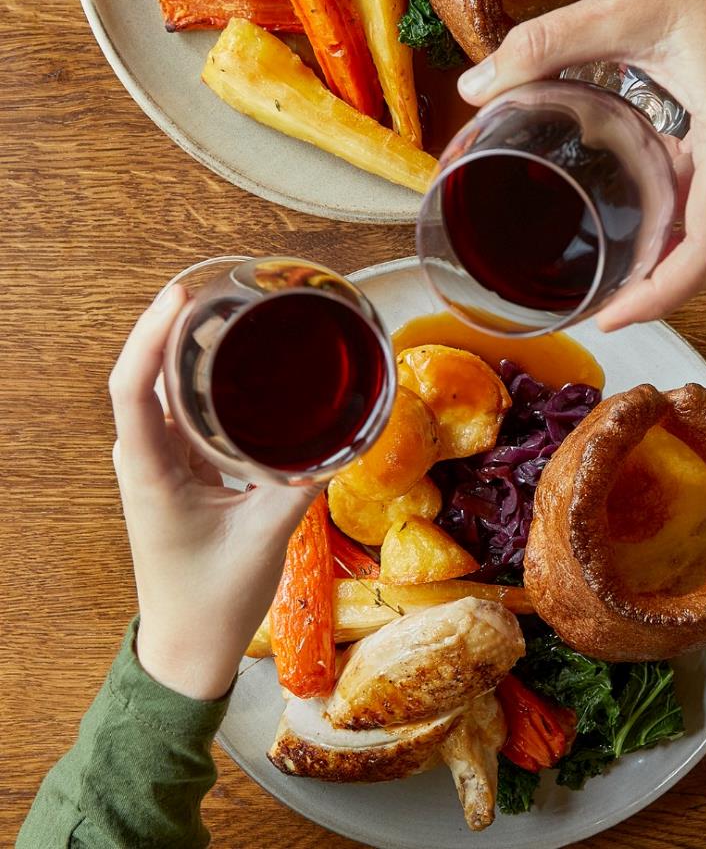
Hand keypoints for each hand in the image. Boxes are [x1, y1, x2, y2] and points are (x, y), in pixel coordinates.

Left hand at [108, 284, 313, 699]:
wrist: (188, 646)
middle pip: (143, 373)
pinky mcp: (176, 471)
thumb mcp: (266, 537)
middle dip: (172, 324)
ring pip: (161, 389)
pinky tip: (234, 365)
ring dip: (184, 348)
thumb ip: (303, 483)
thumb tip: (345, 435)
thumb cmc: (214, 600)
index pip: (132, 386)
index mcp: (151, 472)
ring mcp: (157, 463)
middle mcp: (145, 458)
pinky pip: (181, 411)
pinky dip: (199, 380)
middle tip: (219, 287)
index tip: (181, 294)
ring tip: (226, 311)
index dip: (150, 334)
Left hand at [457, 0, 705, 328]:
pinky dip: (678, 208)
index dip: (658, 298)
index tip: (610, 318)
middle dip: (656, 285)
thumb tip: (479, 85)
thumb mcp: (625, 5)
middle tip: (599, 302)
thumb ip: (545, 46)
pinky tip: (637, 200)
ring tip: (612, 265)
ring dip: (667, 250)